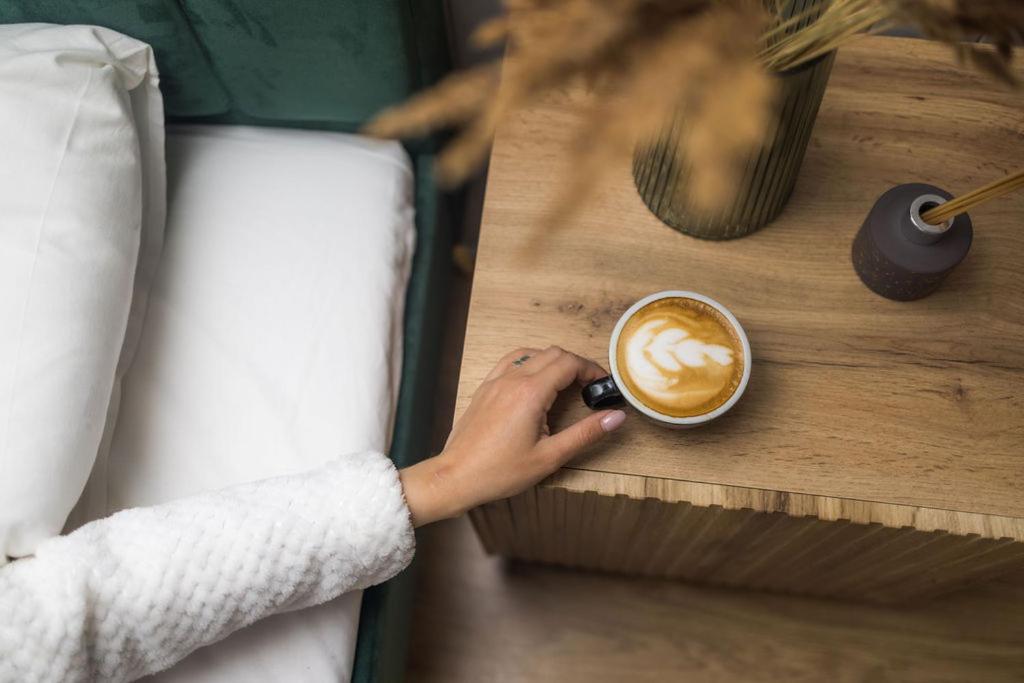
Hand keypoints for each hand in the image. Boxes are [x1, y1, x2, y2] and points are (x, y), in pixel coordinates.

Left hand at [399, 346, 626, 526]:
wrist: (457, 476)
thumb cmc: (500, 471)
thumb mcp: (550, 457)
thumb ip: (585, 433)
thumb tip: (616, 417)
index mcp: (530, 393)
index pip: (568, 363)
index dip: (591, 369)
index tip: (603, 383)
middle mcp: (512, 380)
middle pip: (553, 354)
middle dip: (576, 364)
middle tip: (590, 385)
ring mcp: (496, 381)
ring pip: (532, 354)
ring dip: (554, 361)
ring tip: (566, 382)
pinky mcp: (485, 388)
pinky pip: (511, 361)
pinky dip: (530, 362)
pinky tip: (535, 379)